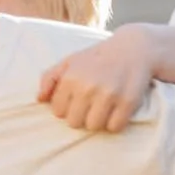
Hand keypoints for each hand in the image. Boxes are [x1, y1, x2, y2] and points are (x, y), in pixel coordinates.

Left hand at [36, 27, 153, 133]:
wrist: (134, 47)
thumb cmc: (98, 57)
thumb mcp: (70, 61)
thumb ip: (50, 78)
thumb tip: (39, 100)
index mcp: (71, 78)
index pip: (58, 112)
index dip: (67, 108)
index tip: (77, 101)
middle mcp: (87, 87)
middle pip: (74, 122)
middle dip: (81, 116)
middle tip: (91, 106)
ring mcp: (108, 95)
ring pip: (93, 126)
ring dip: (98, 121)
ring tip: (104, 109)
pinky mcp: (128, 102)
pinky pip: (114, 127)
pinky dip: (115, 123)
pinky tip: (117, 111)